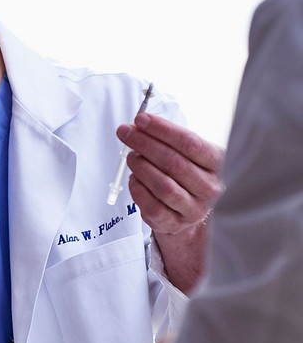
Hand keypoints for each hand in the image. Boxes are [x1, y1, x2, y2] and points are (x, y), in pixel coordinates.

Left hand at [116, 113, 223, 291]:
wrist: (187, 212)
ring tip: (131, 157)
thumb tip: (137, 125)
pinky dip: (138, 188)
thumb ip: (167, 139)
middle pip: (173, 162)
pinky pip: (151, 206)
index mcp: (216, 164)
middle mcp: (210, 188)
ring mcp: (194, 208)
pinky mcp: (175, 224)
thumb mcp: (186, 154)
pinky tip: (133, 178)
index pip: (190, 143)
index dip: (162, 129)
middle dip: (144, 143)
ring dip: (141, 166)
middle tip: (125, 133)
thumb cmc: (184, 175)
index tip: (140, 119)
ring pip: (163, 185)